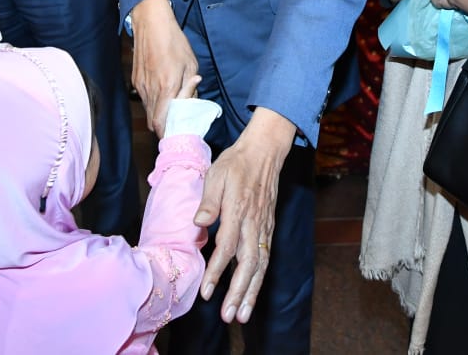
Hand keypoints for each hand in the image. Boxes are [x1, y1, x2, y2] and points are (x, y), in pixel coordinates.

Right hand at [130, 0, 198, 135]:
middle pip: (153, 121)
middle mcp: (150, 90)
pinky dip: (153, 102)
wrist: (151, 24)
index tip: (178, 132)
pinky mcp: (135, 79)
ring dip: (159, 114)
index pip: (161, 123)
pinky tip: (163, 93)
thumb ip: (190, 85)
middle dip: (165, 126)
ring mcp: (140, 85)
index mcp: (166, 88)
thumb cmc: (173, 41)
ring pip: (148, 111)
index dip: (168, 133)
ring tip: (172, 107)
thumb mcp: (190, 63)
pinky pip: (144, 98)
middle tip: (177, 122)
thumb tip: (192, 98)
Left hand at [195, 108, 294, 324]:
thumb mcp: (216, 174)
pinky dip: (259, 279)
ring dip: (252, 292)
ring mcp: (264, 227)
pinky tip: (252, 293)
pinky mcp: (268, 228)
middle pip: (248, 264)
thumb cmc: (235, 163)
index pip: (227, 248)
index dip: (216, 272)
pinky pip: (266, 258)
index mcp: (238, 210)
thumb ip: (209, 201)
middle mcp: (254, 223)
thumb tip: (199, 222)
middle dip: (239, 292)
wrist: (263, 152)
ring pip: (260, 265)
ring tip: (243, 315)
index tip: (206, 291)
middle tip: (229, 316)